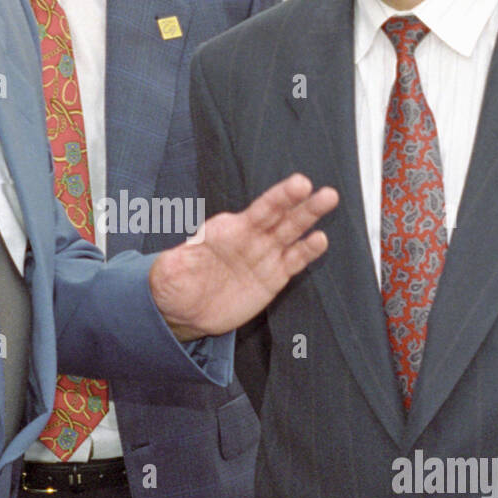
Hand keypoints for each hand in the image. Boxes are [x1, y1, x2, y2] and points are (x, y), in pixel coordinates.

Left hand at [149, 173, 337, 338]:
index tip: (298, 184)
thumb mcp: (168, 273)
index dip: (278, 197)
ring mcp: (263, 256)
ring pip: (291, 233)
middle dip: (298, 202)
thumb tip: (176, 258)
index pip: (258, 210)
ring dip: (309, 217)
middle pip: (279, 216)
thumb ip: (176, 263)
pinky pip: (293, 261)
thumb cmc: (175, 285)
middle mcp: (249, 238)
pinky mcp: (272, 277)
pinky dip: (307, 251)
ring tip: (329, 199)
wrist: (185, 312)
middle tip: (318, 189)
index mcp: (226, 230)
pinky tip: (320, 240)